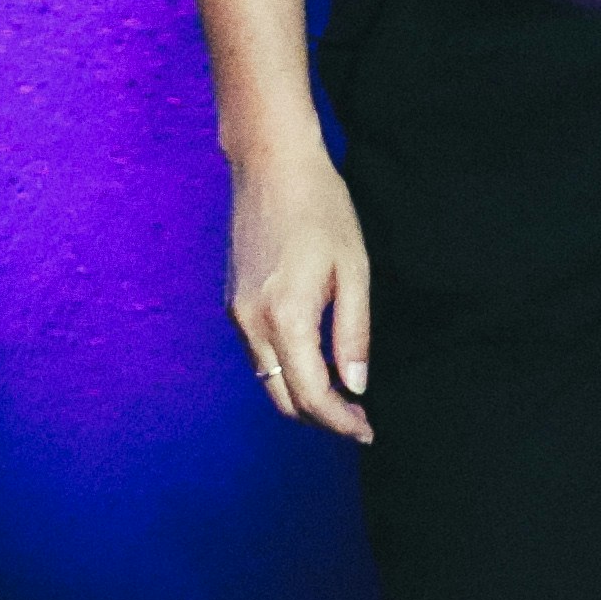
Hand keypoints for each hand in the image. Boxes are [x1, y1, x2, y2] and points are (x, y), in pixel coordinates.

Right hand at [227, 149, 374, 442]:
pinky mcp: (233, 304)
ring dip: (302, 397)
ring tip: (344, 398)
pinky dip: (285, 373)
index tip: (366, 432)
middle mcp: (252, 323)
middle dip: (321, 418)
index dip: (340, 421)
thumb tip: (356, 384)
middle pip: (283, 398)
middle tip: (359, 420)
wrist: (271, 168)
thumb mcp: (355, 271)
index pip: (311, 393)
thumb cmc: (322, 211)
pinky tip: (314, 366)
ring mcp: (237, 315)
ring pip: (267, 381)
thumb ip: (353, 333)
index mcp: (285, 317)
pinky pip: (258, 356)